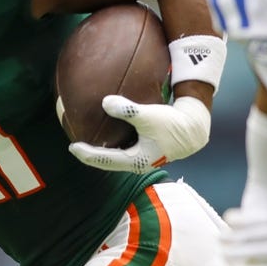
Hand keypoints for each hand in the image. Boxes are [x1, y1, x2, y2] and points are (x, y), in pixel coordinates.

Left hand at [67, 95, 209, 173]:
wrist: (194, 129)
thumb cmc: (172, 124)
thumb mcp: (148, 116)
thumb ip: (127, 110)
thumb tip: (105, 102)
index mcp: (136, 161)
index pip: (105, 160)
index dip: (87, 155)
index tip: (73, 147)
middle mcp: (138, 163)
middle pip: (109, 161)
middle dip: (92, 154)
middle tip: (75, 146)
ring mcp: (143, 158)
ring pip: (117, 156)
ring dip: (103, 149)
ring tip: (89, 139)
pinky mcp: (147, 150)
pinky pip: (124, 148)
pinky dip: (114, 141)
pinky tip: (109, 130)